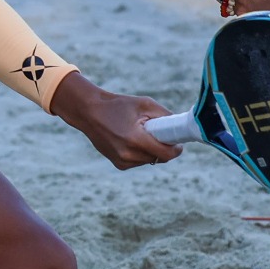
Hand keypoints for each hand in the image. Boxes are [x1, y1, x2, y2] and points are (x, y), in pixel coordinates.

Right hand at [50, 74, 181, 168]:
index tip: (180, 144)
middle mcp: (128, 154)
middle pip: (159, 158)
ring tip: (142, 134)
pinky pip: (139, 162)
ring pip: (149, 161)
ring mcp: (122, 161)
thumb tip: (179, 125)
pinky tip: (132, 140)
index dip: (176, 149)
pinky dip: (141, 153)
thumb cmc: (118, 105)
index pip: (165, 154)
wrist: (89, 112)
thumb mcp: (144, 104)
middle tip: (162, 134)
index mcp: (135, 139)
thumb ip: (164, 115)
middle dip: (164, 148)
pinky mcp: (119, 164)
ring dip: (152, 151)